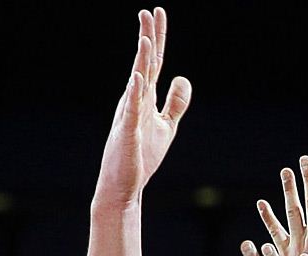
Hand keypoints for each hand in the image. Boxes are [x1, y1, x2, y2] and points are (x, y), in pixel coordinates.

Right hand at [94, 8, 191, 205]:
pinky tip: (138, 78)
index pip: (153, 62)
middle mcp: (134, 101)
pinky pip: (130, 111)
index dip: (157, 37)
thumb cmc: (142, 157)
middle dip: (147, 38)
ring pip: (136, 83)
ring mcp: (129, 117)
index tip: (158, 12)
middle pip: (143, 64)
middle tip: (149, 11)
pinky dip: (134, 94)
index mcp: (144, 98)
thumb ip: (175, 103)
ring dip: (141, 61)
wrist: (124, 186)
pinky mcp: (127, 135)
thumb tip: (183, 78)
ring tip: (145, 38)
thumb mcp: (166, 126)